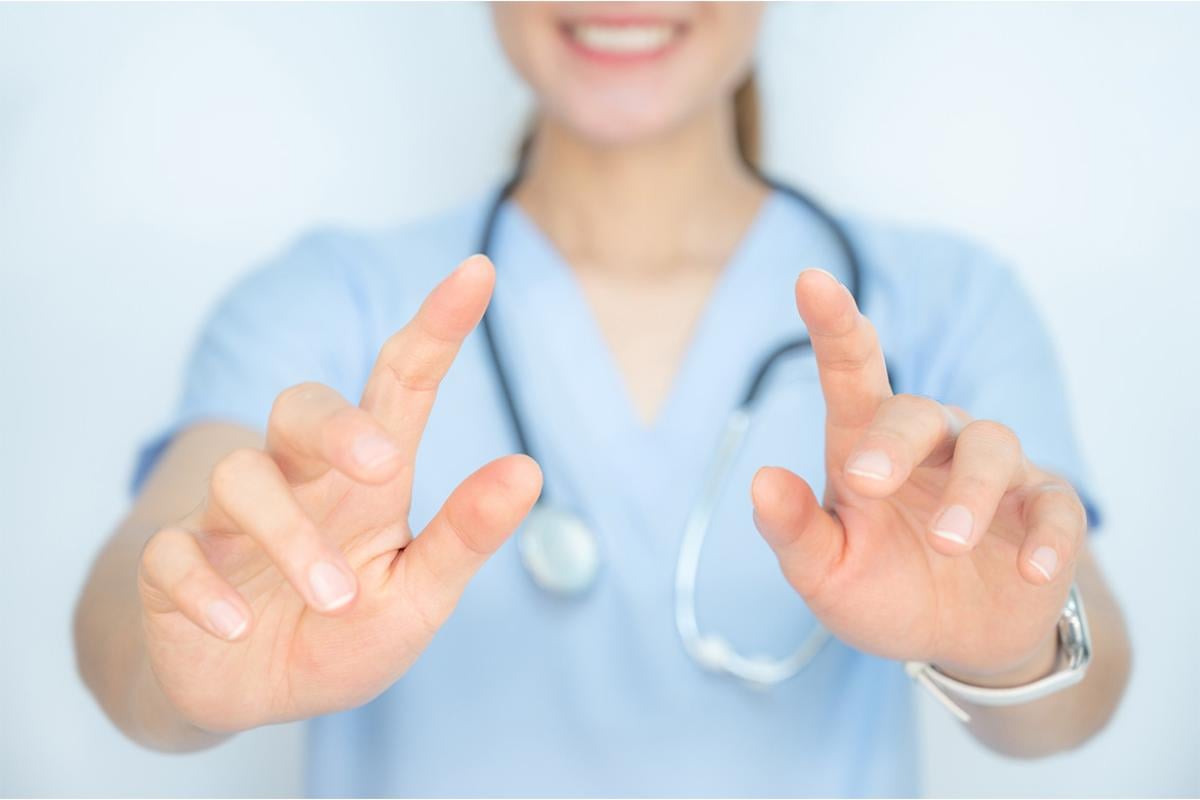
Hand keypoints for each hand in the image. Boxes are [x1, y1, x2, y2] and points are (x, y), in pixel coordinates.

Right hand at [137, 255, 540, 732]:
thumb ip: (465, 535)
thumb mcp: (418, 593)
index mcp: (367, 479)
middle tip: (382, 466)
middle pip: (302, 406)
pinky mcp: (174, 565)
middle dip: (338, 424)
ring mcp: (230, 518)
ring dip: (289, 537)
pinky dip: (202, 589)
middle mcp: (300, 480)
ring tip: (336, 600)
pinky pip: (172, 553)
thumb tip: (528, 469)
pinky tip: (234, 626)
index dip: (437, 328)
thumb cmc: (344, 628)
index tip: (479, 271)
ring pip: (241, 476)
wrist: (252, 692)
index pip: (402, 384)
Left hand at [752, 269, 1086, 680]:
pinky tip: (1029, 570)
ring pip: (991, 446)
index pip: (850, 372)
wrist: (957, 642)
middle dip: (892, 442)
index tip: (809, 280)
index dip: (834, 324)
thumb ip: (793, 531)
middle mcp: (930, 444)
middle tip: (865, 482)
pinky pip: (1055, 506)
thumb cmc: (881, 589)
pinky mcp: (1044, 508)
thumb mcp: (824, 572)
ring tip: (950, 546)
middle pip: (918, 412)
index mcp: (865, 445)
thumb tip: (762, 481)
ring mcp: (992, 472)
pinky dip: (1047, 536)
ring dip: (969, 493)